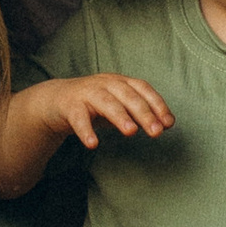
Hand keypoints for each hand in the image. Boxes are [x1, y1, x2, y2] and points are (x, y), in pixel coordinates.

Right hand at [44, 72, 173, 150]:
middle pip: (128, 96)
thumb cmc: (94, 104)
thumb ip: (140, 114)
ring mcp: (87, 92)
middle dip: (144, 113)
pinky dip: (86, 131)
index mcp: (121, 82)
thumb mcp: (119, 106)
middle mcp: (106, 84)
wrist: (56, 100)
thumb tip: (166, 124)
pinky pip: (78, 118)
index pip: (143, 89)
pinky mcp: (70, 105)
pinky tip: (93, 144)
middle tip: (156, 132)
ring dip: (120, 116)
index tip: (168, 123)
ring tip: (131, 132)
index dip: (157, 105)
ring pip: (106, 103)